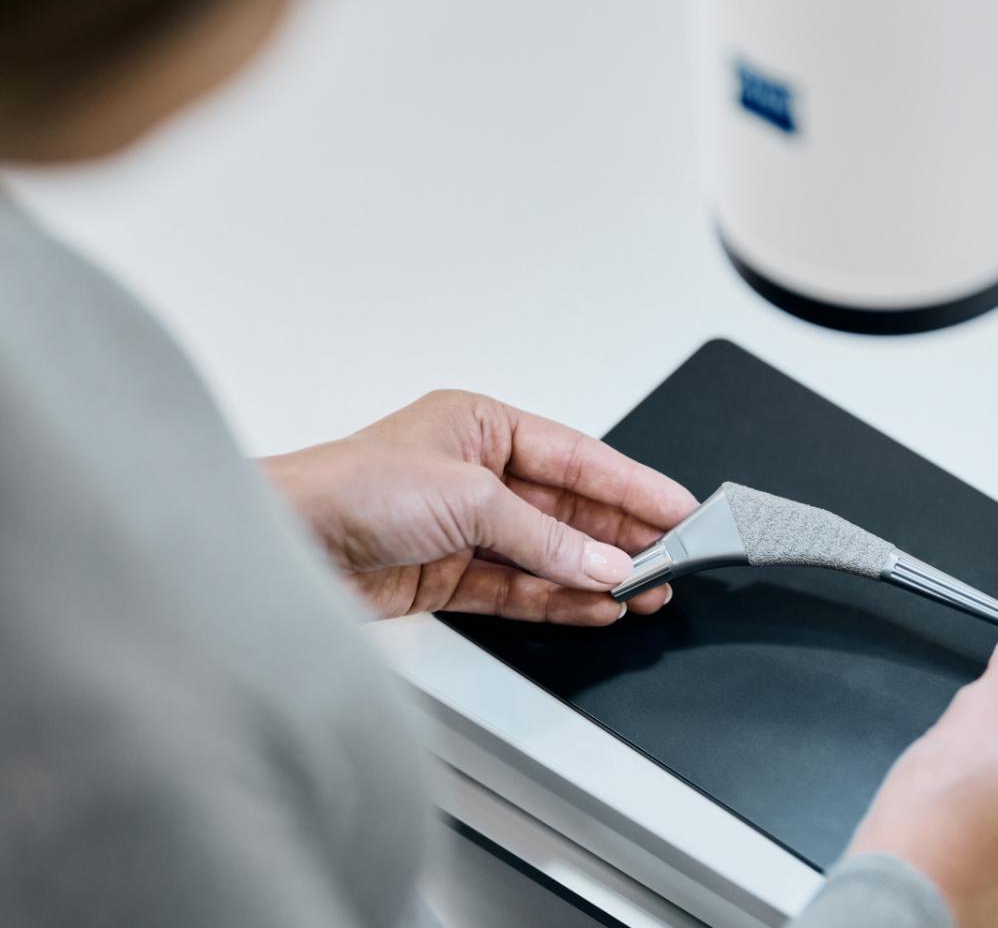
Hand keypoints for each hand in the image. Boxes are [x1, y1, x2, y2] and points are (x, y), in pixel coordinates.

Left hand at [263, 390, 698, 623]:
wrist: (283, 544)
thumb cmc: (349, 488)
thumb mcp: (468, 498)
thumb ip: (545, 536)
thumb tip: (603, 562)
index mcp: (481, 426)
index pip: (577, 456)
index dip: (632, 484)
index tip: (678, 509)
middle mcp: (475, 474)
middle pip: (568, 506)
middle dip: (621, 535)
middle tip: (673, 558)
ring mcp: (462, 528)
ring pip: (548, 552)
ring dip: (595, 573)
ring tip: (646, 591)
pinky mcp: (446, 576)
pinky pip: (519, 588)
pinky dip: (558, 599)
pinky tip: (595, 606)